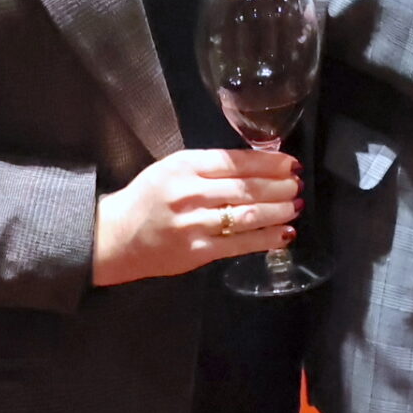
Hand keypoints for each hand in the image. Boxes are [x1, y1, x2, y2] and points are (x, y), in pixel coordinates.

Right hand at [93, 148, 299, 286]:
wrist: (114, 236)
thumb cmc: (148, 197)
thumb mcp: (173, 167)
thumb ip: (211, 165)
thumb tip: (259, 164)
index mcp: (186, 165)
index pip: (237, 161)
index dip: (270, 163)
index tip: (291, 163)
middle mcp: (191, 192)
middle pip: (246, 188)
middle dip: (279, 186)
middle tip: (298, 185)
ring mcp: (195, 224)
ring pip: (247, 215)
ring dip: (278, 210)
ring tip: (296, 206)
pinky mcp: (197, 252)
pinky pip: (239, 244)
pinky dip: (266, 239)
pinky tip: (284, 234)